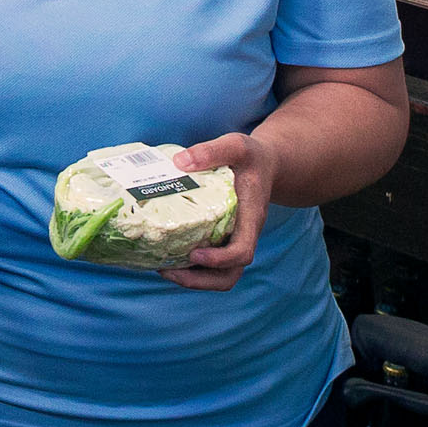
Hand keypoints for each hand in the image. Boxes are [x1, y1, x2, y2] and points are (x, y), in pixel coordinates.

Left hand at [162, 129, 276, 292]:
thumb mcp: (236, 146)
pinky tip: (166, 256)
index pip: (242, 251)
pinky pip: (210, 266)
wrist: (264, 165)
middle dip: (199, 280)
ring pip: (220, 276)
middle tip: (167, 270)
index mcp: (250, 218)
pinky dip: (191, 269)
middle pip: (229, 275)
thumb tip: (179, 163)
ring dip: (193, 280)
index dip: (219, 260)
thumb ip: (212, 151)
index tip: (194, 254)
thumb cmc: (250, 157)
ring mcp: (233, 241)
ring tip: (163, 269)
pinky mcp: (222, 240)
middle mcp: (244, 236)